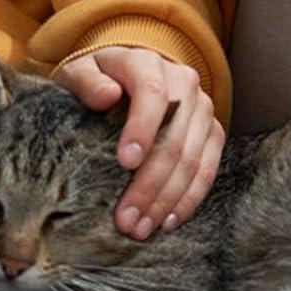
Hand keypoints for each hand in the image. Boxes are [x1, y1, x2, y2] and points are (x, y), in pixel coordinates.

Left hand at [53, 46, 224, 237]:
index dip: (142, 129)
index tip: (124, 163)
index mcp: (146, 63)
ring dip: (167, 199)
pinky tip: (167, 219)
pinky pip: (207, 169)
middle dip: (150, 183)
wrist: (121, 72)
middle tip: (126, 218)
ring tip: (142, 227)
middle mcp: (183, 82)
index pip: (152, 95)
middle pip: (174, 138)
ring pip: (193, 160)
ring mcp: (202, 107)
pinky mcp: (212, 131)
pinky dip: (188, 198)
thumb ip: (87, 82)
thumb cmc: (95, 77)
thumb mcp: (79, 72)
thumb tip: (106, 95)